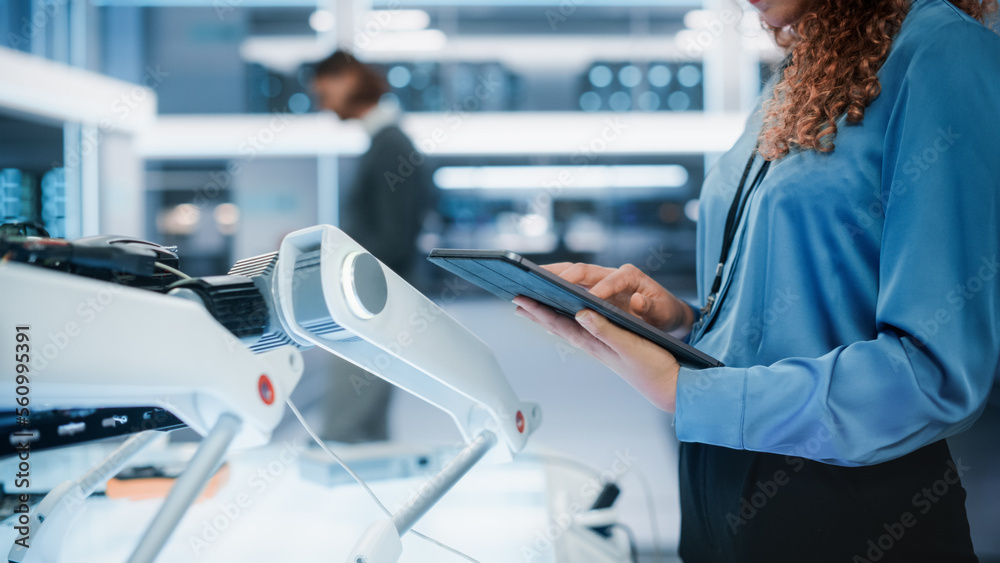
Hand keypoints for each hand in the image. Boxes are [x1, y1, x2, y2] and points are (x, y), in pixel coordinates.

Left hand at [513, 295, 679, 412]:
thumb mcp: (629, 345)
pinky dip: (570, 323)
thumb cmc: (653, 367)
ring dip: (549, 317)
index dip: (539, 310)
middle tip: (517, 300)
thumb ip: (605, 329)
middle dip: (537, 312)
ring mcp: (601, 348)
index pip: (560, 323)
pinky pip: (582, 332)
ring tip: (534, 309)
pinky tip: (569, 321)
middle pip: (558, 326)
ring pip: (568, 329)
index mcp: (595, 342)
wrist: (669, 387)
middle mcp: (594, 345)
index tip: (519, 298)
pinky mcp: (611, 348)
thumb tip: (580, 313)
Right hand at [541, 262, 694, 335]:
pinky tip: (537, 301)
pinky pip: (570, 287)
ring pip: (572, 275)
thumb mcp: (663, 311)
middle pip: (582, 270)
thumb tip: (637, 302)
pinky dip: (554, 290)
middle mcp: (612, 274)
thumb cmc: (665, 312)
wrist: (666, 313)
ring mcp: (601, 281)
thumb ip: (650, 307)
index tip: (589, 301)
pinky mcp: (594, 290)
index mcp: (630, 276)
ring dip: (551, 278)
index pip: (611, 279)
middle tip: (540, 280)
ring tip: (528, 284)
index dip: (600, 290)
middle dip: (561, 274)